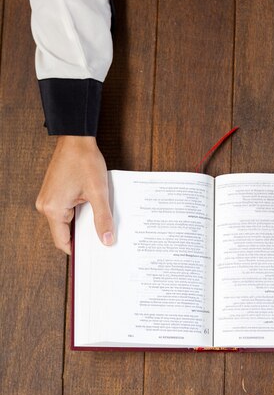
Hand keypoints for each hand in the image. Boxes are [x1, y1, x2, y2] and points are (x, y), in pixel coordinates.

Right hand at [35, 135, 114, 254]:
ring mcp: (47, 198)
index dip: (78, 251)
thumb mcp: (98, 193)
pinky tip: (91, 211)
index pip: (63, 241)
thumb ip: (103, 219)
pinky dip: (78, 213)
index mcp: (53, 209)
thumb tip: (107, 240)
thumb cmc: (85, 161)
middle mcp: (45, 205)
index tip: (93, 256)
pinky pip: (64, 211)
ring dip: (81, 224)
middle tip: (102, 241)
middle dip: (82, 237)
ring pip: (65, 221)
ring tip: (99, 225)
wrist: (76, 138)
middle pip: (64, 232)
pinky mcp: (53, 192)